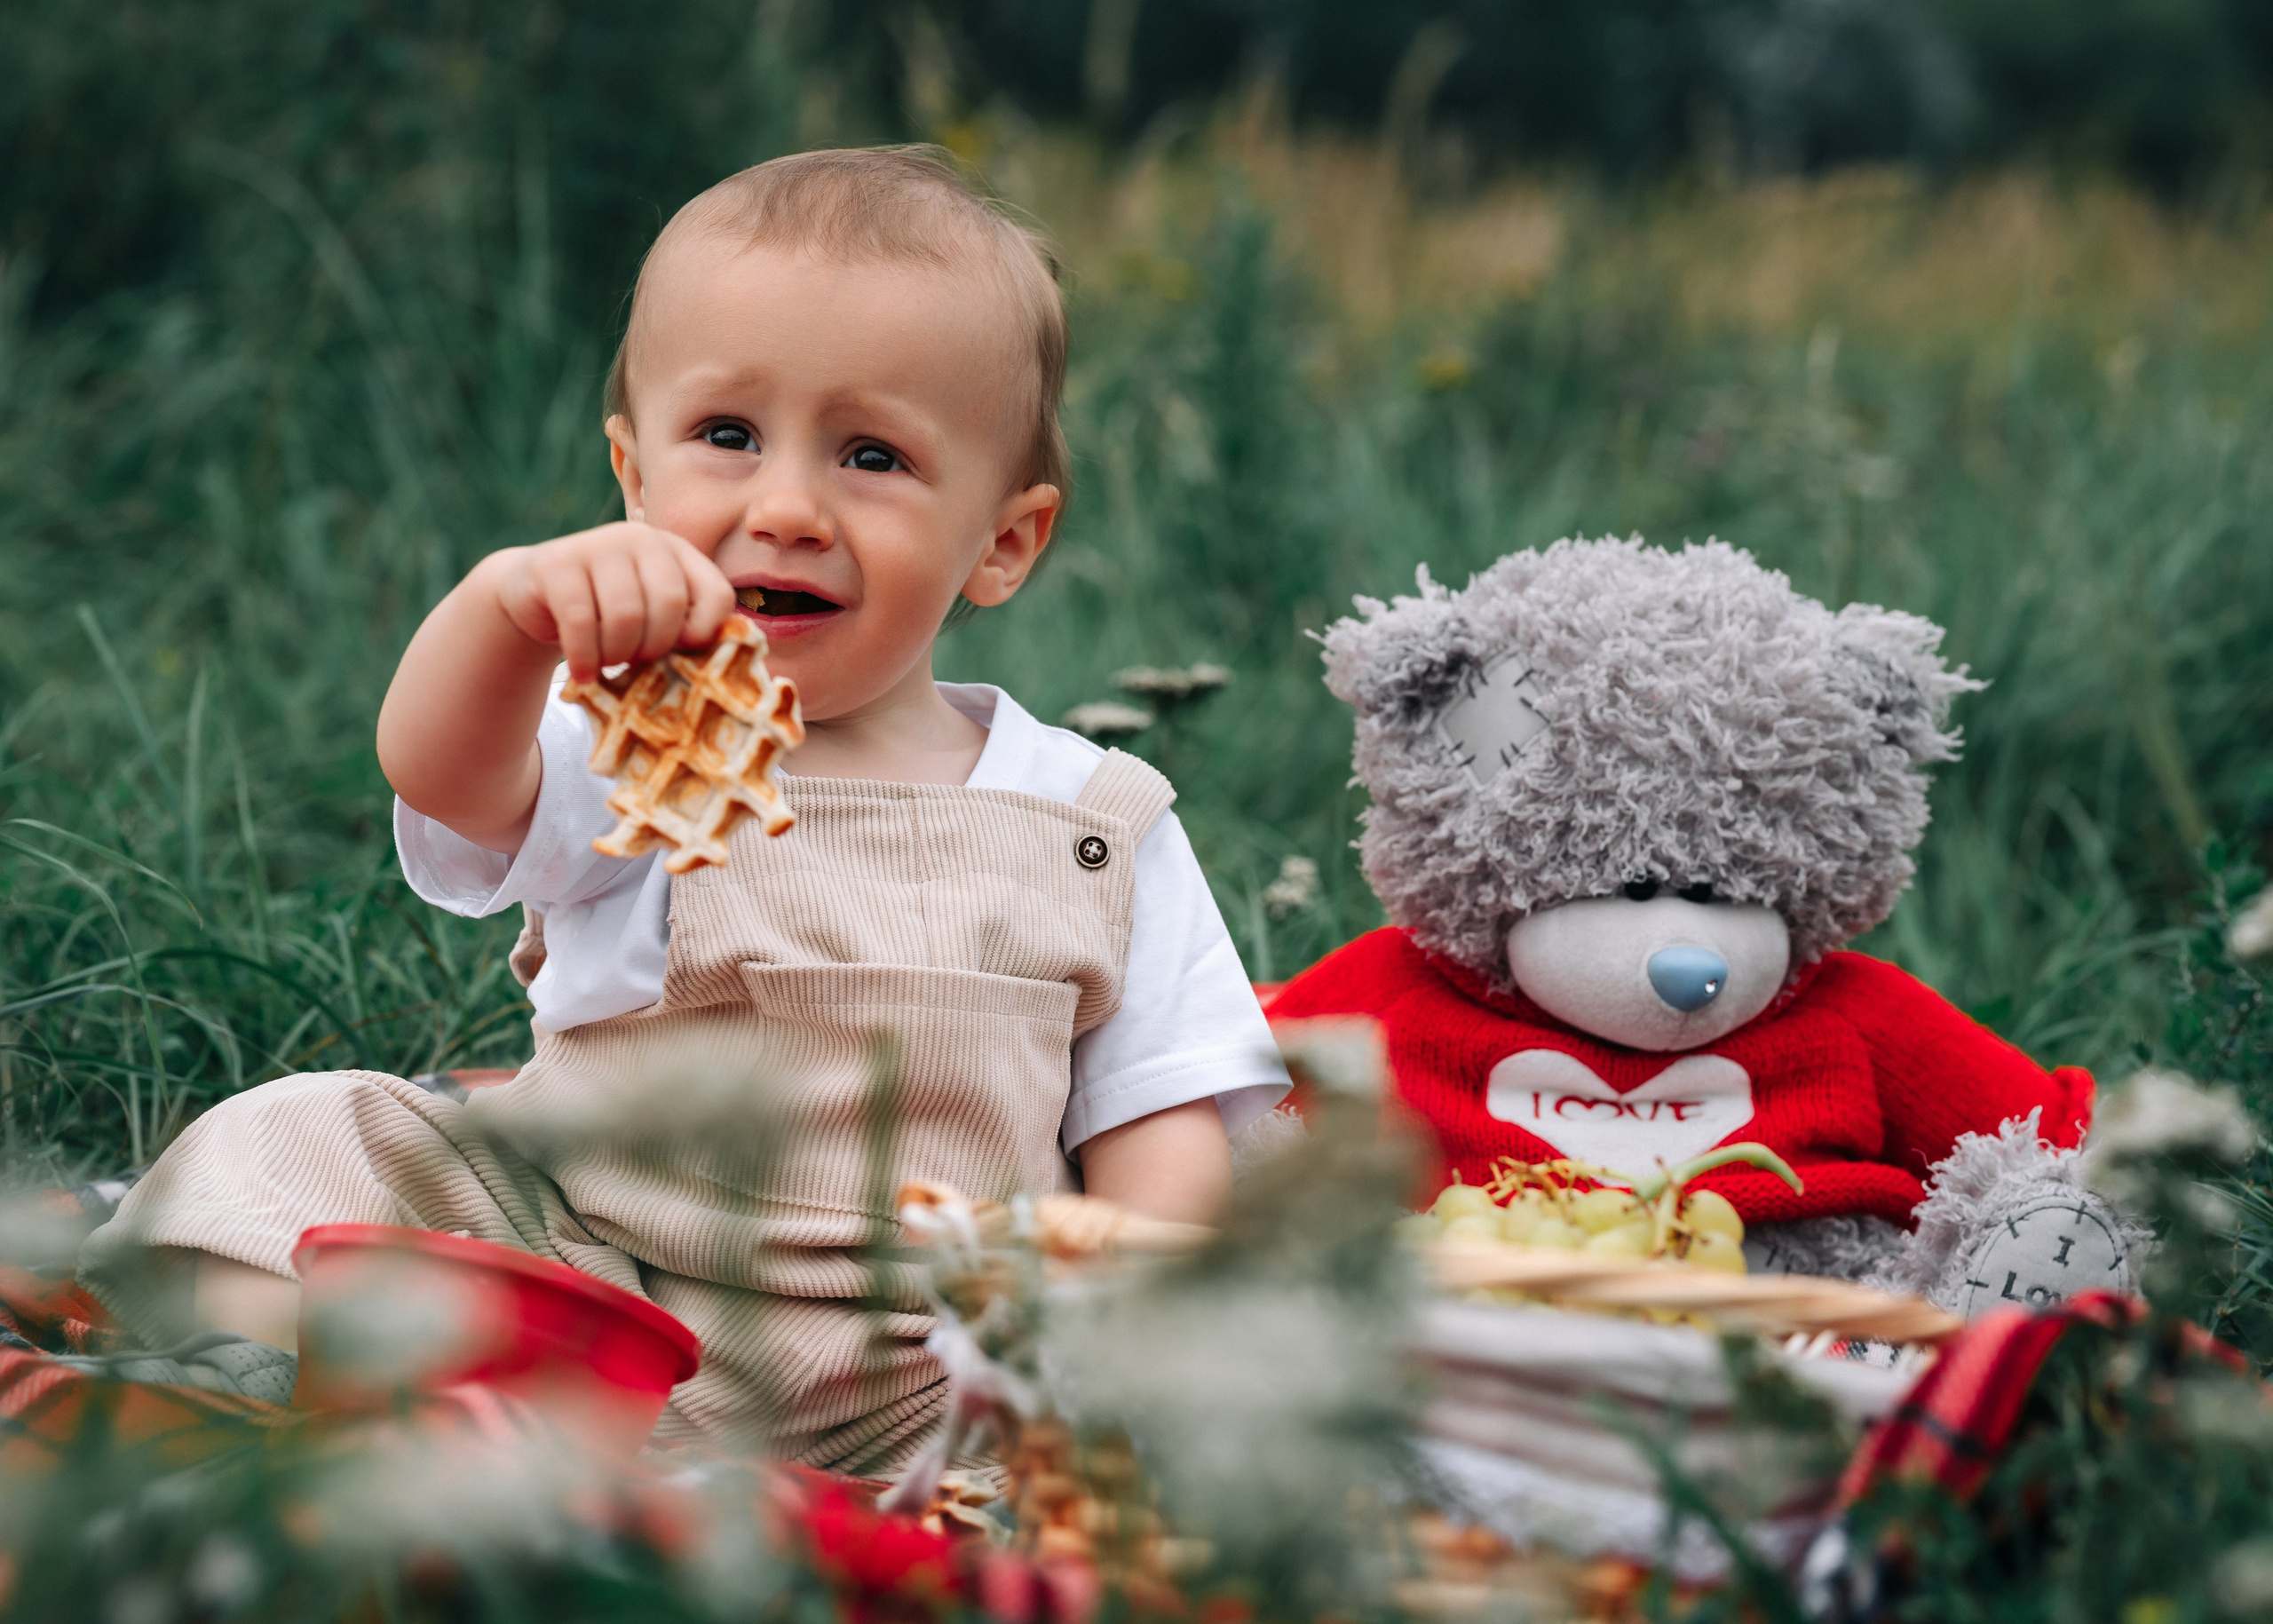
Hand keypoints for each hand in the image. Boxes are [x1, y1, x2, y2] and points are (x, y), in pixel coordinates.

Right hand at [487, 522, 735, 681]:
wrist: (533, 596)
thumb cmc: (605, 616)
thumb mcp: (650, 617)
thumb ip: (682, 629)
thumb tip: (717, 666)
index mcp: (676, 551)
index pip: (717, 593)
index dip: (703, 633)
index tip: (680, 653)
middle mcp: (640, 538)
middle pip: (670, 604)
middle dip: (654, 647)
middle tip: (635, 662)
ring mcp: (597, 545)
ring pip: (626, 615)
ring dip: (617, 655)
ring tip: (607, 663)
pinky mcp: (556, 564)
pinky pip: (581, 622)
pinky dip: (585, 658)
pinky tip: (582, 673)